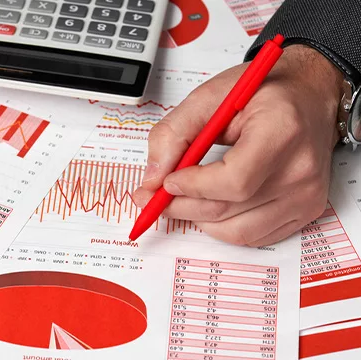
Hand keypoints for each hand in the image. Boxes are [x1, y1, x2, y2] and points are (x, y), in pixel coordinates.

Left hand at [133, 45, 343, 246]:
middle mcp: (300, 168)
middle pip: (228, 208)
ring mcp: (306, 195)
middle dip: (180, 206)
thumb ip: (174, 133)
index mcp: (281, 130)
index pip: (234, 180)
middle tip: (154, 197)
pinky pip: (252, 237)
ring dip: (198, 219)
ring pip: (236, 231)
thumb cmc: (265, 93)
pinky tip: (209, 204)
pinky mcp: (305, 212)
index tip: (167, 180)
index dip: (193, 186)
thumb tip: (153, 176)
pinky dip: (222, 227)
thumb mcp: (211, 96)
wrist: (311, 95)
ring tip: (182, 198)